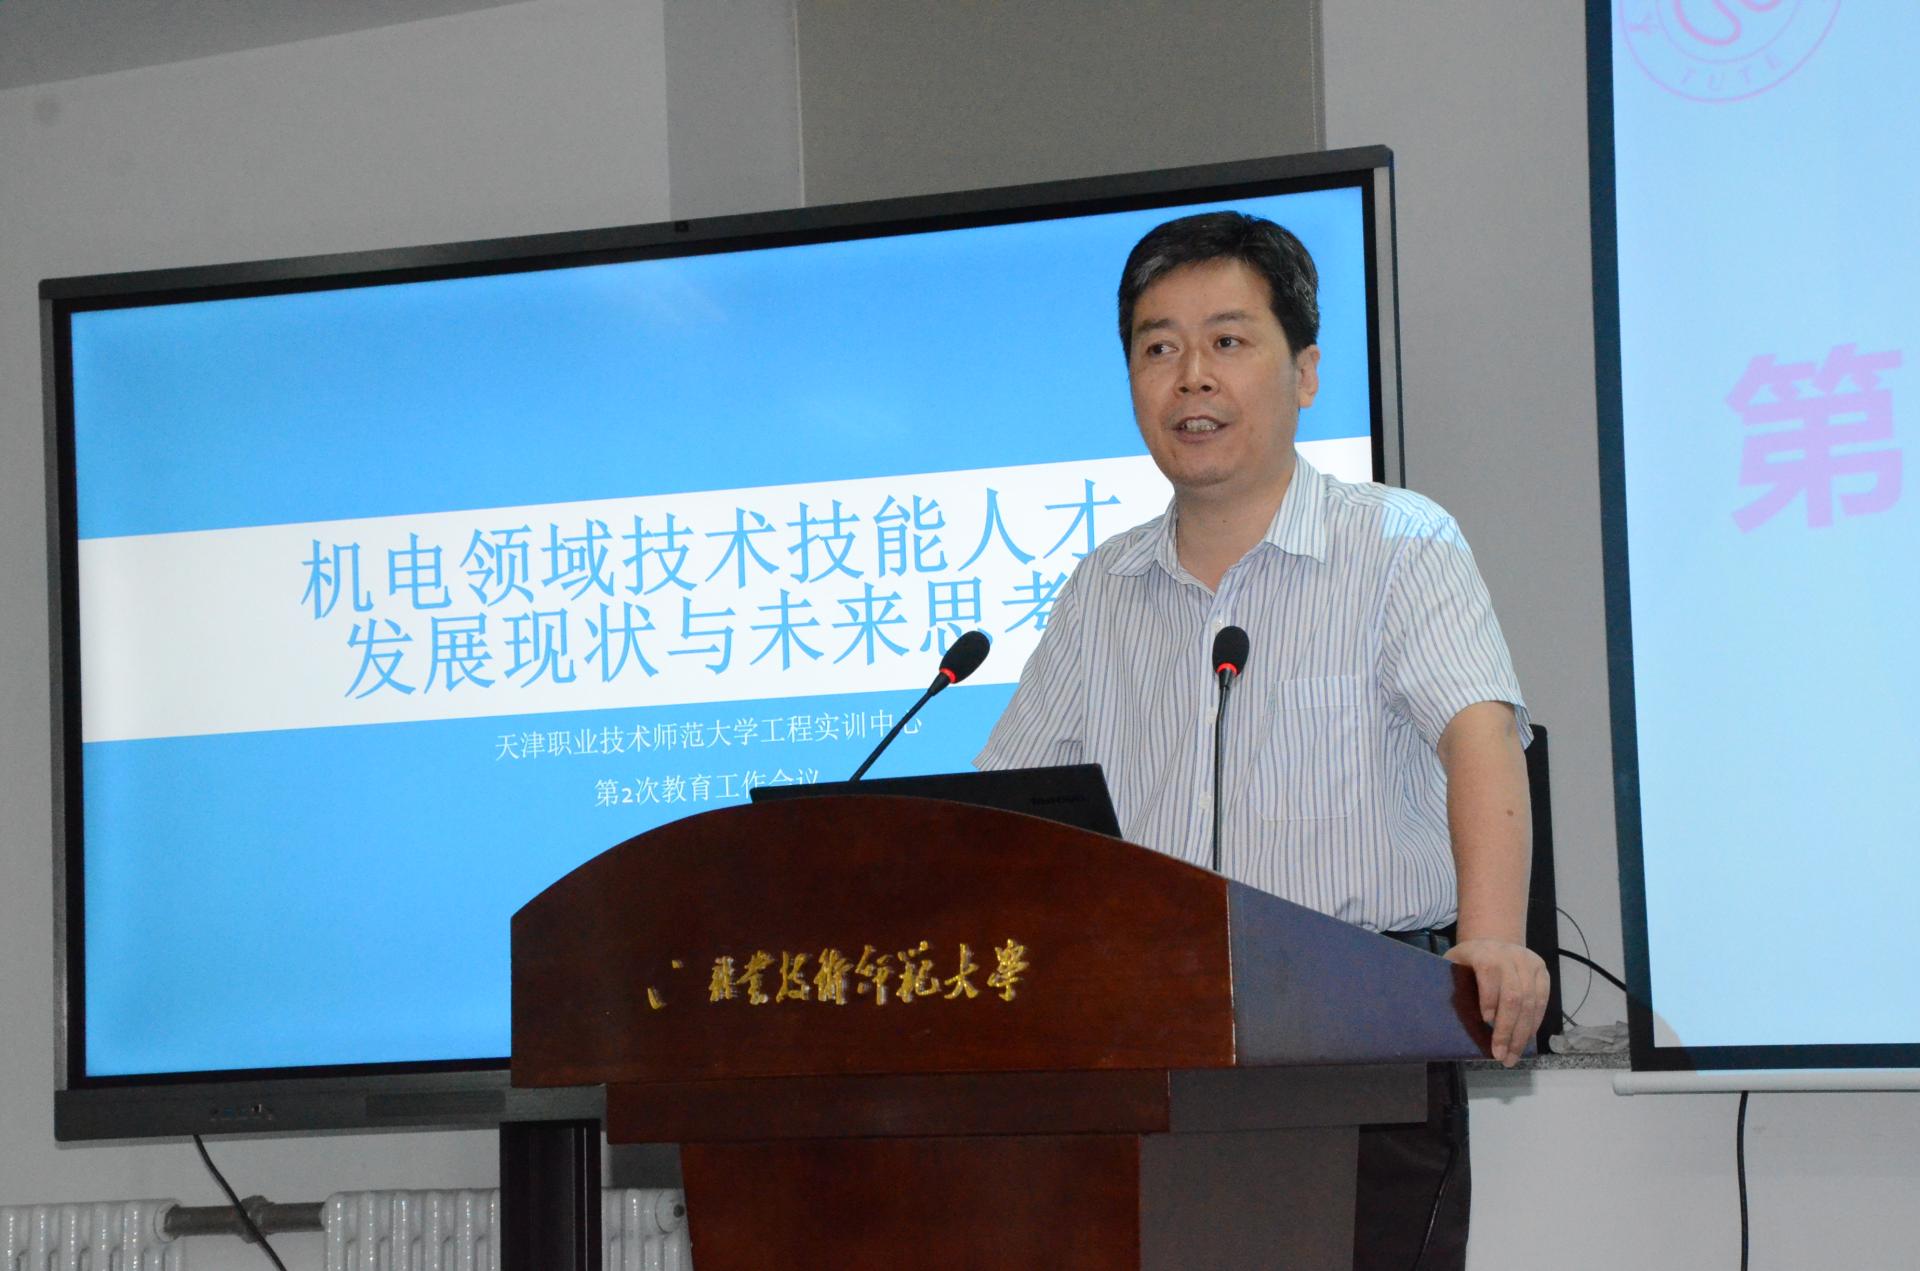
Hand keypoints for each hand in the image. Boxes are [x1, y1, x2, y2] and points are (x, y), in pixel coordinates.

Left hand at [1444, 938, 1549, 1066]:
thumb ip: (1452, 983)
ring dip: (1522, 1033)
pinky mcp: (1542, 972)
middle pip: (1513, 995)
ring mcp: (1529, 963)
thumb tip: (1446, 1019)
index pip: (1488, 973)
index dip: (1488, 998)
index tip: (1485, 1021)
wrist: (1494, 938)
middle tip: (1501, 1055)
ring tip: (1513, 1056)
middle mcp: (1510, 955)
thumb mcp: (1453, 963)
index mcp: (1483, 952)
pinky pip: (1542, 1001)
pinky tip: (1525, 1040)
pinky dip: (1534, 1023)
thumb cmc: (1467, 959)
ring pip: (1531, 1002)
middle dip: (1507, 1029)